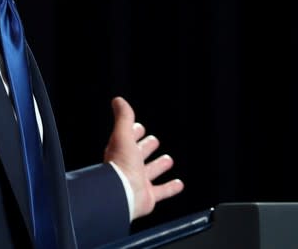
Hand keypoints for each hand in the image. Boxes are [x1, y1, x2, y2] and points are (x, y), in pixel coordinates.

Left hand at [103, 96, 184, 219]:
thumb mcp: (123, 135)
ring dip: (158, 166)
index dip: (134, 132)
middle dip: (146, 147)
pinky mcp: (148, 196)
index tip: (139, 127)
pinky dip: (170, 188)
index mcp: (121, 152)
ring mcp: (139, 182)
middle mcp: (129, 167)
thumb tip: (118, 100)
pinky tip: (179, 184)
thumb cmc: (121, 165)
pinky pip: (162, 191)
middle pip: (139, 155)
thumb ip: (123, 117)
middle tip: (154, 141)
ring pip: (150, 172)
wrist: (121, 194)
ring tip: (168, 159)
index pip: (128, 139)